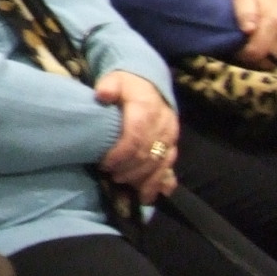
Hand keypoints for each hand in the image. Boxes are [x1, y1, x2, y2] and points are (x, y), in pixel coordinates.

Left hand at [97, 71, 177, 193]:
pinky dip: (160, 183)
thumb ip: (108, 85)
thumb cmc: (128, 86)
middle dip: (129, 169)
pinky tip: (149, 196)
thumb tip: (102, 94)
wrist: (151, 84)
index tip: (104, 164)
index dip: (120, 155)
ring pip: (160, 164)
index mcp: (147, 108)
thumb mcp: (115, 79)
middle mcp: (163, 124)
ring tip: (125, 185)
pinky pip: (169, 166)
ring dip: (143, 179)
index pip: (135, 137)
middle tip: (112, 176)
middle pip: (148, 154)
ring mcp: (170, 136)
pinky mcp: (173, 145)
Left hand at [231, 0, 276, 63]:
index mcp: (274, 20)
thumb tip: (248, 30)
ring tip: (258, 44)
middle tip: (247, 46)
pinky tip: (270, 46)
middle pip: (270, 58)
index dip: (245, 54)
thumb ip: (245, 13)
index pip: (259, 50)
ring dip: (267, 57)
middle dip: (256, 56)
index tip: (238, 49)